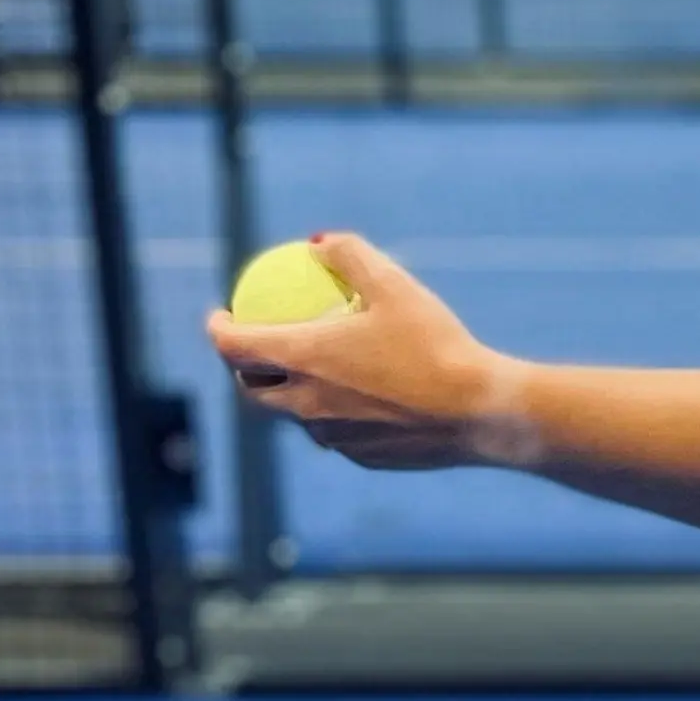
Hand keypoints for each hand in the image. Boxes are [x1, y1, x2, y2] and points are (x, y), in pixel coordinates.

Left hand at [202, 232, 520, 470]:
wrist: (481, 412)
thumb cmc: (436, 344)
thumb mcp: (394, 284)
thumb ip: (349, 254)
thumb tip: (318, 243)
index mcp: (304, 359)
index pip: (233, 347)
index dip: (218, 330)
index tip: (222, 316)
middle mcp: (308, 404)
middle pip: (254, 392)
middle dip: (243, 369)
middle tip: (258, 348)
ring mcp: (335, 437)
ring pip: (297, 416)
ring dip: (292, 394)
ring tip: (313, 372)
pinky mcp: (364, 457)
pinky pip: (337, 434)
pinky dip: (336, 413)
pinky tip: (361, 399)